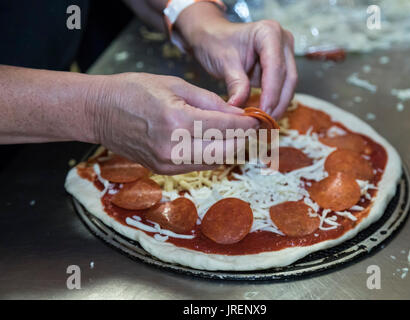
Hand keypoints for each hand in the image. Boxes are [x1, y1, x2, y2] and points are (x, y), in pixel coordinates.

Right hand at [88, 73, 256, 173]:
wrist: (99, 112)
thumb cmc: (133, 91)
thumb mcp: (174, 85)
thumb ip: (209, 101)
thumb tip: (237, 113)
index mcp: (177, 120)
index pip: (225, 127)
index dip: (246, 124)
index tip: (258, 120)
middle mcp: (173, 147)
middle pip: (225, 151)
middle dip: (243, 140)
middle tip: (253, 129)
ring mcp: (167, 163)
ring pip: (215, 162)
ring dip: (231, 150)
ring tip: (238, 135)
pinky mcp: (163, 170)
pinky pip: (198, 166)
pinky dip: (213, 156)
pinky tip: (217, 144)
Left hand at [176, 3, 297, 118]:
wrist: (213, 37)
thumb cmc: (216, 43)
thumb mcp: (223, 62)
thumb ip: (235, 83)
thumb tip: (240, 107)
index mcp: (269, 32)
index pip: (276, 67)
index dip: (271, 92)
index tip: (263, 112)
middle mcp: (282, 41)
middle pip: (288, 77)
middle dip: (277, 102)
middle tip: (265, 122)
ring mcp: (284, 54)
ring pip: (289, 85)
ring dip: (278, 105)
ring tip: (264, 123)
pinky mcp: (281, 67)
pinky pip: (282, 88)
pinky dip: (274, 102)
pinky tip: (264, 116)